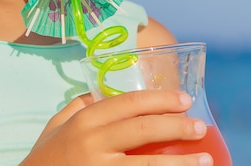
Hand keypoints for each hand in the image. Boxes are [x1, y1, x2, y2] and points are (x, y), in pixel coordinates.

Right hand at [21, 90, 211, 164]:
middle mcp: (93, 142)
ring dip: (181, 162)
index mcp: (84, 120)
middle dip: (176, 126)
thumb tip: (100, 92)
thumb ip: (78, 106)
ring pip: (148, 164)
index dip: (159, 100)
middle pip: (142, 129)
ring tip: (206, 159)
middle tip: (200, 125)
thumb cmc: (45, 155)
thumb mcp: (56, 124)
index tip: (184, 100)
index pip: (128, 103)